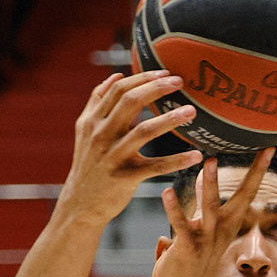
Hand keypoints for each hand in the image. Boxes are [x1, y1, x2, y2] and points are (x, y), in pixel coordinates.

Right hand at [57, 71, 202, 226]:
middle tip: (180, 82)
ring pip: (144, 130)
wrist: (80, 204)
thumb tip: (116, 75)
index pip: (119, 89)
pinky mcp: (125, 177)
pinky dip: (177, 160)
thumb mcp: (85, 131)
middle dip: (157, 88)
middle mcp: (100, 134)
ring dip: (170, 119)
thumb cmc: (89, 164)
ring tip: (191, 111)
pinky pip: (156, 166)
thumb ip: (97, 102)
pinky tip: (196, 155)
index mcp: (92, 120)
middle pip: (130, 101)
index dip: (144, 77)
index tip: (166, 73)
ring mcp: (112, 156)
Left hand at [151, 145, 270, 276]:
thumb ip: (196, 209)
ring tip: (210, 162)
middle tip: (263, 150)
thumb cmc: (185, 266)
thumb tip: (193, 188)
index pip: (247, 194)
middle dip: (254, 175)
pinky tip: (166, 192)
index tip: (269, 148)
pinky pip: (182, 226)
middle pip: (243, 198)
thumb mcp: (196, 232)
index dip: (258, 171)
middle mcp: (221, 231)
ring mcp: (206, 241)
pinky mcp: (187, 249)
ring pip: (211, 209)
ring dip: (211, 186)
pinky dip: (174, 209)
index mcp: (226, 226)